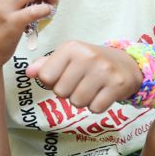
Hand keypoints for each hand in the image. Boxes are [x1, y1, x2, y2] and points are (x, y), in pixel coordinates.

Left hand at [26, 41, 141, 112]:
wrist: (126, 63)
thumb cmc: (90, 62)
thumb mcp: (68, 57)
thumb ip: (46, 65)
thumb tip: (28, 73)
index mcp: (71, 48)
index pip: (45, 77)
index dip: (52, 82)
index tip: (64, 76)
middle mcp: (87, 56)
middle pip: (61, 92)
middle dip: (68, 92)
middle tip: (80, 83)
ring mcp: (104, 70)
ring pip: (78, 102)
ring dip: (82, 100)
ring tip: (91, 88)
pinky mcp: (117, 85)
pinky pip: (95, 108)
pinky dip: (97, 105)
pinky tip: (102, 93)